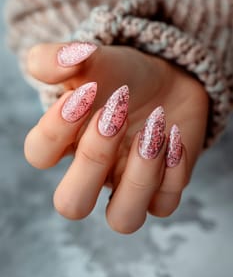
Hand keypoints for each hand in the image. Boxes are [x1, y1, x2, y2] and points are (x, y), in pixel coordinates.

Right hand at [24, 42, 208, 232]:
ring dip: (139, 177)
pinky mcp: (162, 187)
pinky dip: (172, 171)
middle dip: (93, 158)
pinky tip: (174, 135)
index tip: (85, 91)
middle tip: (114, 115)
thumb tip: (63, 60)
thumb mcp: (91, 58)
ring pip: (122, 219)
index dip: (56, 128)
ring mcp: (128, 184)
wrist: (168, 79)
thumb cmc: (124, 74)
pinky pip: (164, 204)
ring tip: (152, 131)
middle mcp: (94, 172)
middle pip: (71, 205)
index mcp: (67, 143)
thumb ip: (58, 57)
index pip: (39, 155)